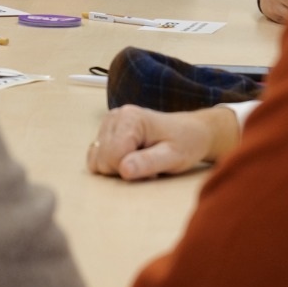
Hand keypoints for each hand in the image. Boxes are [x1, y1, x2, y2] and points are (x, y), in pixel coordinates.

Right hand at [87, 104, 240, 180]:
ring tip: (140, 160)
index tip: (153, 168)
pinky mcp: (106, 131)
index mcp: (130, 118)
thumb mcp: (174, 156)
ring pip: (97, 160)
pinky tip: (131, 158)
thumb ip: (148, 162)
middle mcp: (114, 116)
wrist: (191, 132)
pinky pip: (97, 157)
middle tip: (148, 165)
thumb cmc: (185, 143)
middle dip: (123, 169)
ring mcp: (108, 123)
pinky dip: (112, 163)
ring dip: (117, 167)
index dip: (131, 170)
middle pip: (102, 159)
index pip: (113, 156)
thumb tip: (123, 170)